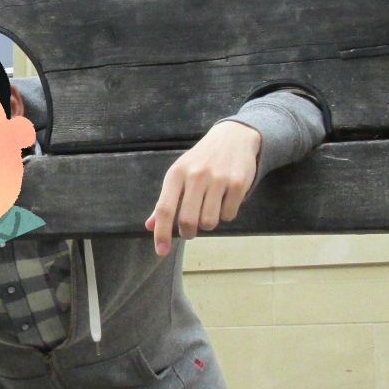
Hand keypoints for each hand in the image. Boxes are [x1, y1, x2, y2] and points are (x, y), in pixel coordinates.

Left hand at [145, 121, 261, 255]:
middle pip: (188, 220)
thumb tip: (150, 226)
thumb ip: (165, 201)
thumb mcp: (179, 174)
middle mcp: (196, 176)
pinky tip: (225, 200)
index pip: (165, 209)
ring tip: (209, 209)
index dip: (161, 233)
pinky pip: (229, 215)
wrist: (233, 136)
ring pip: (210, 221)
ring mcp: (218, 179)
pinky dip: (226, 214)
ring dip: (208, 223)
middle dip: (188, 232)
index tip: (161, 251)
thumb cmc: (201, 159)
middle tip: (190, 230)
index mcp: (176, 174)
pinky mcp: (238, 183)